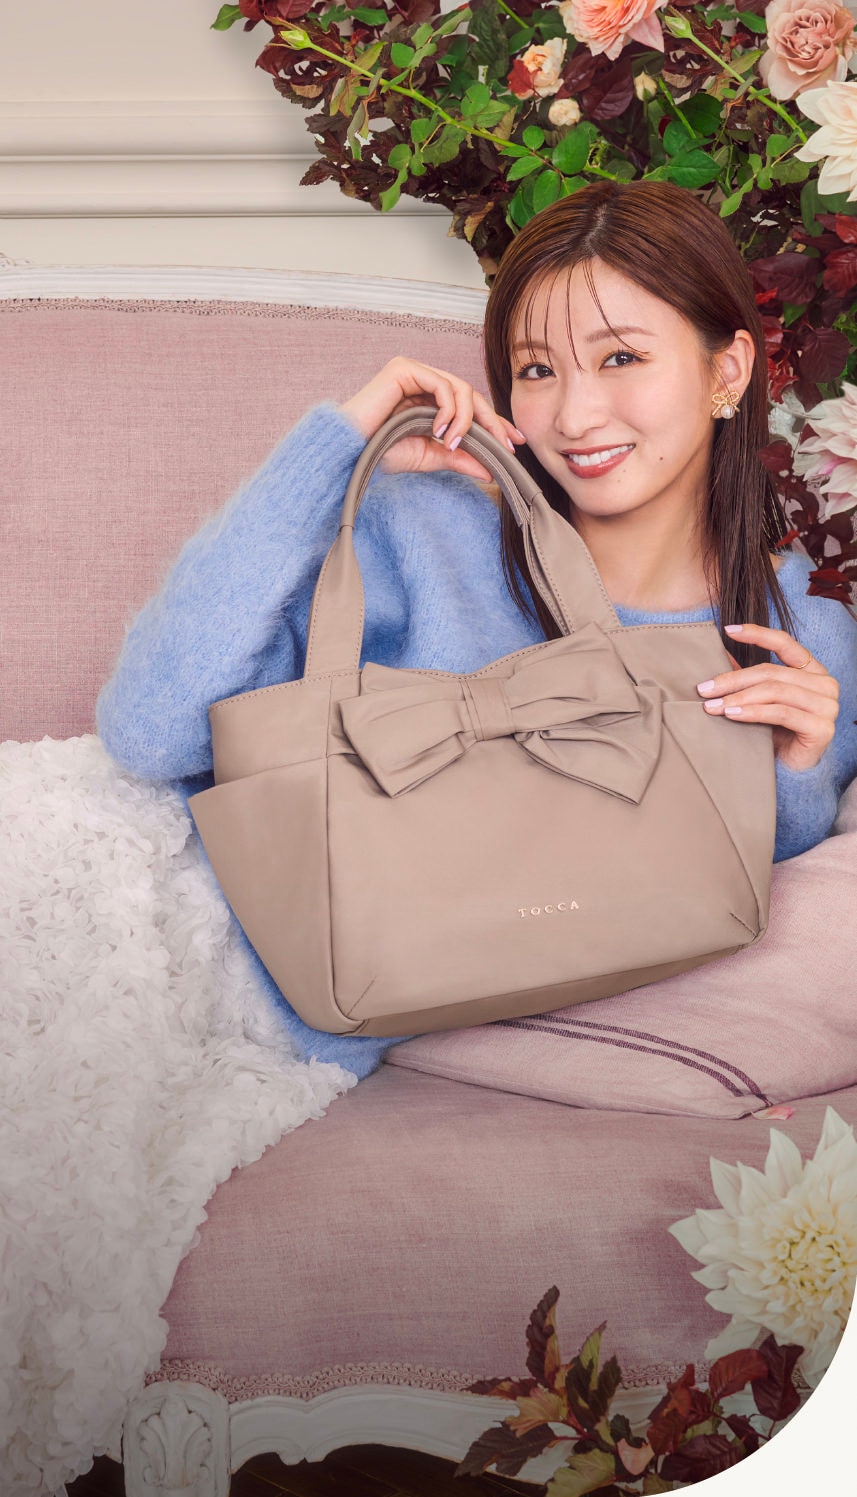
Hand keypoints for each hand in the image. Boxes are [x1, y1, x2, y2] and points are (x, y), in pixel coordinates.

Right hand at [339, 356, 524, 482]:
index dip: (495, 423)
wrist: (350, 453)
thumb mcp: (430, 457)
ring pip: (461, 388)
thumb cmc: (380, 452)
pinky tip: (441, 431)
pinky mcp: (405, 369)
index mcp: (430, 400)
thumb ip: (459, 458)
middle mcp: (424, 381)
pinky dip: (449, 410)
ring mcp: (415, 372)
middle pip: (472, 395)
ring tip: (453, 443)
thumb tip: (490, 470)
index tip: (514, 442)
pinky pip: (443, 385)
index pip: (471, 407)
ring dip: (466, 419)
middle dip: (493, 421)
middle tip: (504, 444)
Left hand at [696, 622, 839, 771]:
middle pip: (772, 672)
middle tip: (704, 689)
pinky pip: (781, 713)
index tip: (728, 630)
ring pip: (775, 691)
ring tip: (713, 705)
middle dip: (733, 680)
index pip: (785, 643)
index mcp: (813, 671)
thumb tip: (718, 653)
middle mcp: (825, 684)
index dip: (757, 634)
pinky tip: (731, 714)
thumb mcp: (758, 700)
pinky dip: (752, 712)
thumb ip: (746, 678)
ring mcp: (828, 705)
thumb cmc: (776, 733)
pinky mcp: (822, 728)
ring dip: (739, 697)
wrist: (790, 771)